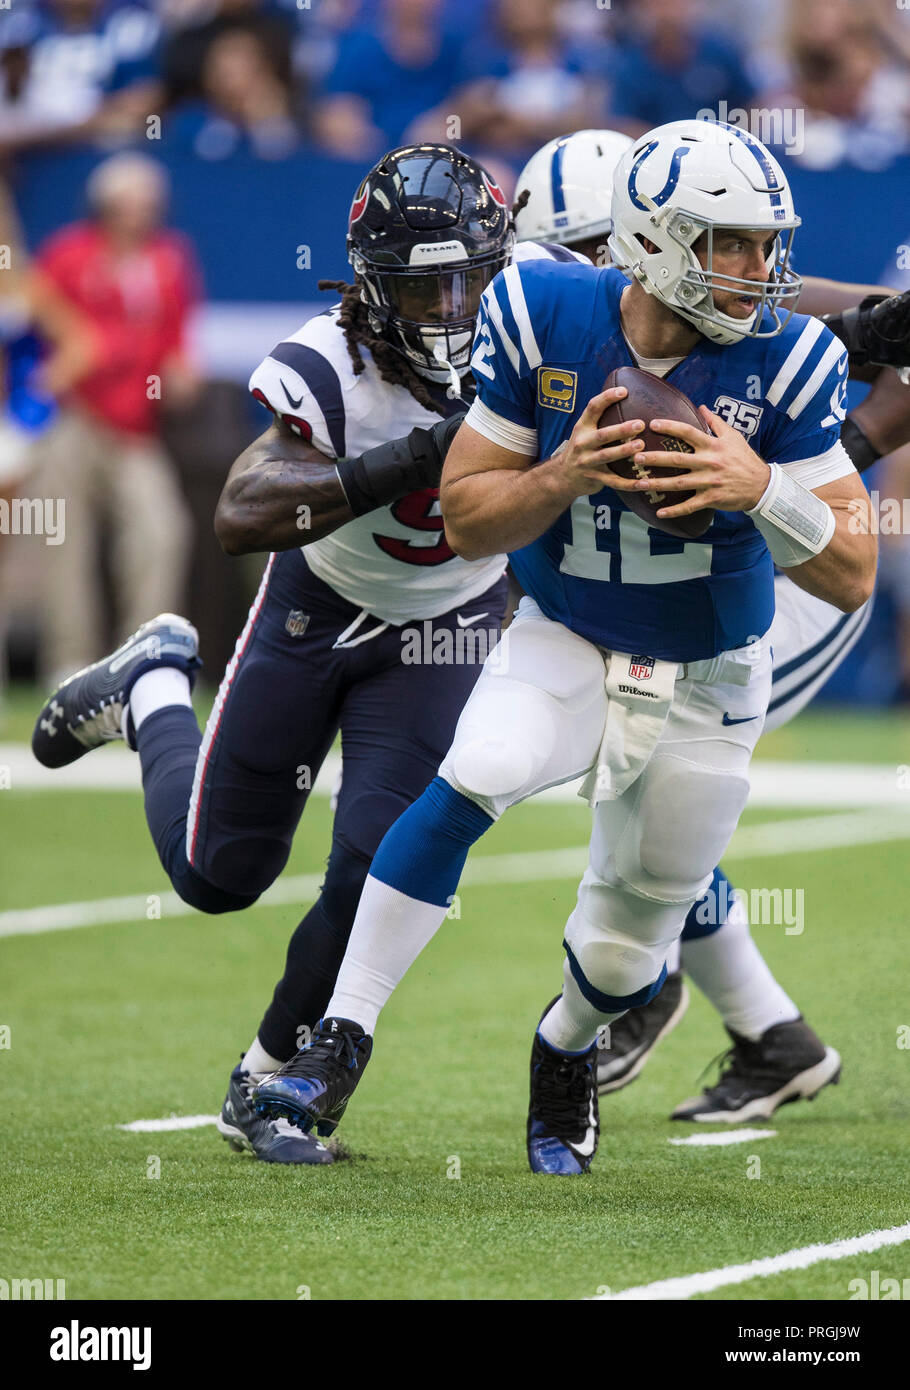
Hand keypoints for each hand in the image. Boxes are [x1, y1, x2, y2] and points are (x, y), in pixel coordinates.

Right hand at [544, 385, 646, 501]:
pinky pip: (614, 482)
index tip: (624, 391)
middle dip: (621, 430)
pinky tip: (643, 483)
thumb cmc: (582, 448)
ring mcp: (587, 462)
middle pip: (602, 435)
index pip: (592, 408)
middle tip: (640, 423)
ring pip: (606, 457)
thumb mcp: (585, 431)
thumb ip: (600, 417)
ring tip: (641, 445)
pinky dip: (629, 484)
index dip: (607, 398)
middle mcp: (582, 444)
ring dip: (623, 451)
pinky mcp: (594, 479)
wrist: (562, 476)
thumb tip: (626, 394)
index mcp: (582, 428)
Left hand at [632, 405, 771, 518]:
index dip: (670, 427)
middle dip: (655, 458)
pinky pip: (689, 506)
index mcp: (713, 445)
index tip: (652, 424)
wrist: (761, 485)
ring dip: (657, 484)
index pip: (688, 432)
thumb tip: (701, 407)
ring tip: (638, 484)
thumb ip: (716, 422)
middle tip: (635, 456)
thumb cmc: (745, 458)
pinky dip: (674, 510)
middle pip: (677, 459)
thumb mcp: (733, 436)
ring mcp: (709, 482)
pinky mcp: (711, 499)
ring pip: (678, 483)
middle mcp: (709, 462)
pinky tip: (659, 512)